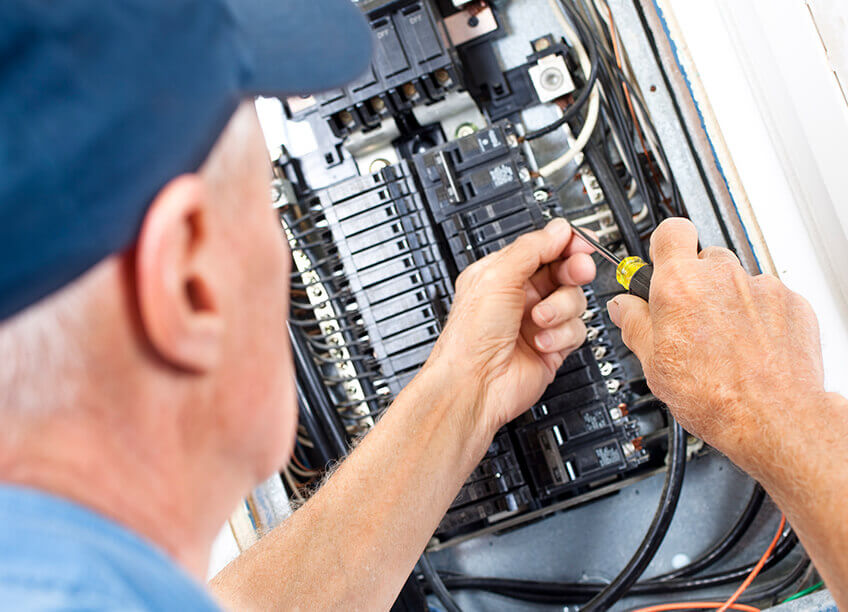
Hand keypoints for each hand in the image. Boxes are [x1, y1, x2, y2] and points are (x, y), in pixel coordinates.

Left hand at [423, 218, 595, 438]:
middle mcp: (520, 295)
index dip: (565, 243)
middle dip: (573, 270)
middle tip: (579, 270)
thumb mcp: (497, 277)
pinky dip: (561, 335)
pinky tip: (541, 342)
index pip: (543, 248)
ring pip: (575, 300)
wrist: (475, 384)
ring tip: (539, 320)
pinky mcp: (554, 346)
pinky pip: (577, 330)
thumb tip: (559, 230)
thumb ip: (532, 249)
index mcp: (502, 273)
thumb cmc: (471, 337)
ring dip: (560, 309)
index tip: (581, 242)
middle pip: (565, 270)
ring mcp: (538, 321)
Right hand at [607, 218, 825, 472]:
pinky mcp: (791, 303)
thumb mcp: (653, 363)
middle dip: (694, 282)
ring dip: (727, 301)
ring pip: (736, 280)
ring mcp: (760, 287)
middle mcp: (722, 276)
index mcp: (680, 285)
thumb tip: (623, 308)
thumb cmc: (714, 396)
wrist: (772, 419)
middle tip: (688, 318)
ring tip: (722, 341)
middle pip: (704, 258)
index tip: (661, 263)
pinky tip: (749, 347)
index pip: (670, 231)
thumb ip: (634, 323)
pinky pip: (768, 298)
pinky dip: (758, 316)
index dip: (664, 245)